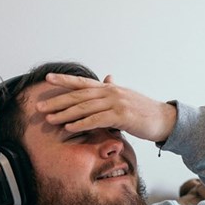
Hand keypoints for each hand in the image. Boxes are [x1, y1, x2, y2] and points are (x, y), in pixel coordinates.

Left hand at [36, 73, 176, 142]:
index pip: (82, 83)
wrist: (165, 119)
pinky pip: (97, 119)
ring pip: (85, 107)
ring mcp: (116, 103)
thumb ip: (114, 89)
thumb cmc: (145, 111)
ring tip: (49, 119)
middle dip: (57, 101)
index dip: (64, 80)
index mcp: (110, 88)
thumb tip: (108, 77)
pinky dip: (81, 123)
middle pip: (79, 96)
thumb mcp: (127, 96)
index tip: (47, 79)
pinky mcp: (121, 116)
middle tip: (39, 107)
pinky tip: (69, 127)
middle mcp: (111, 92)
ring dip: (65, 113)